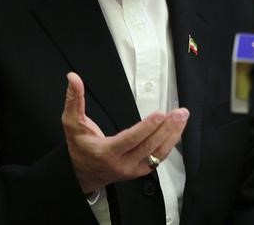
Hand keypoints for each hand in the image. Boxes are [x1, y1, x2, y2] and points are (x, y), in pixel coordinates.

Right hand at [61, 72, 188, 193]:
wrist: (81, 175)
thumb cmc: (78, 147)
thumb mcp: (72, 123)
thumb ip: (74, 100)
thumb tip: (73, 78)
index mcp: (105, 152)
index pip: (130, 140)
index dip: (146, 127)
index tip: (160, 114)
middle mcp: (121, 163)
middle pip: (148, 146)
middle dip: (166, 128)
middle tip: (179, 113)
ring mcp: (133, 169)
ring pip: (158, 154)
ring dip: (172, 135)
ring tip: (182, 118)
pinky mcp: (141, 171)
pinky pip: (159, 158)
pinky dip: (170, 143)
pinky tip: (177, 130)